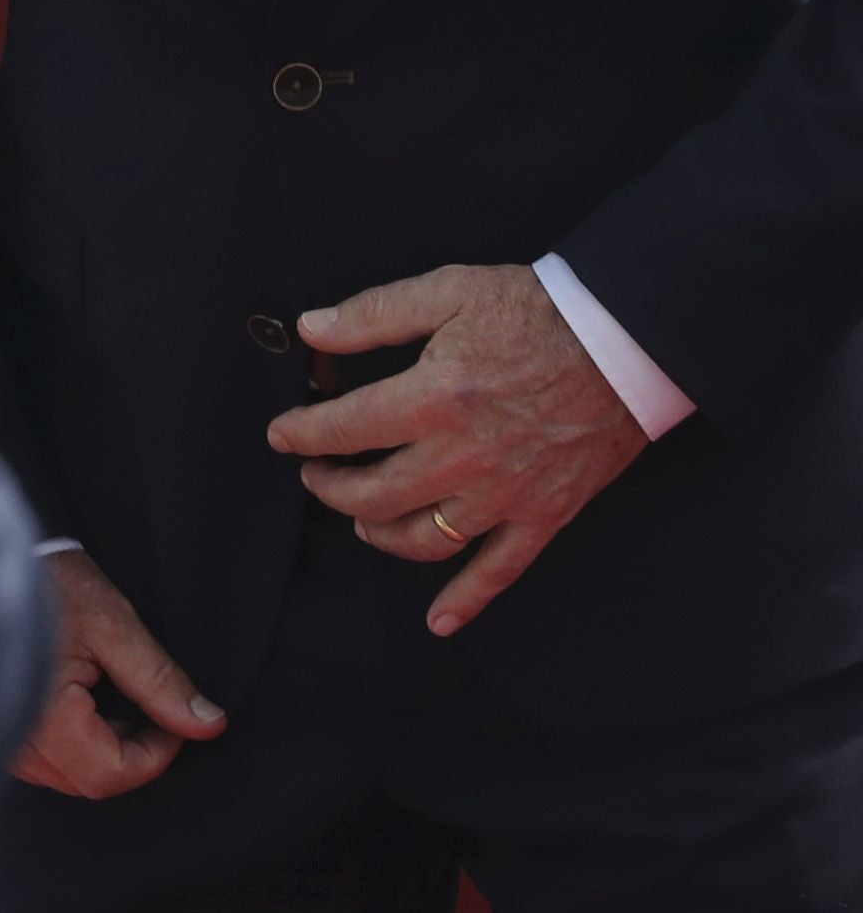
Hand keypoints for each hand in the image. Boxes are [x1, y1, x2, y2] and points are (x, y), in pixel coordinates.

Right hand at [9, 552, 224, 798]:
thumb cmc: (46, 586)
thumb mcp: (112, 625)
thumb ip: (159, 680)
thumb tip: (209, 725)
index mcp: (40, 716)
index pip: (110, 772)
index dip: (155, 754)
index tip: (172, 718)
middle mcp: (12, 736)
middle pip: (90, 778)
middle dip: (130, 753)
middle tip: (147, 709)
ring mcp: (0, 735)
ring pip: (68, 774)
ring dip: (102, 751)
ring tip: (111, 702)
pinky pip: (46, 761)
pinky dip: (76, 745)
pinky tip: (83, 707)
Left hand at [271, 262, 651, 635]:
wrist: (629, 344)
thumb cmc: (538, 312)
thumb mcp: (448, 291)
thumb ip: (373, 313)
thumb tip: (310, 329)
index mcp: (432, 399)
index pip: (342, 430)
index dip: (301, 434)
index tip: (282, 434)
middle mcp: (462, 457)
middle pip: (371, 494)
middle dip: (329, 487)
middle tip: (315, 474)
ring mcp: (504, 494)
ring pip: (422, 539)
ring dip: (378, 534)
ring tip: (359, 519)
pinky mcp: (544, 515)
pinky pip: (499, 571)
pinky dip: (466, 601)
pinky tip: (438, 621)